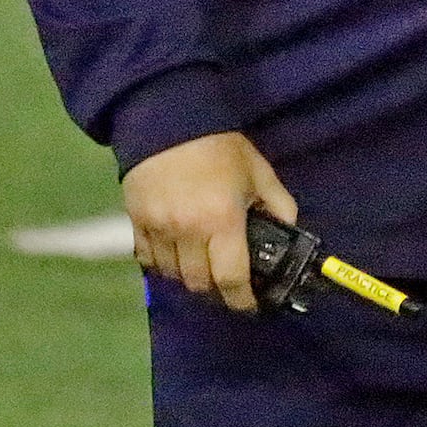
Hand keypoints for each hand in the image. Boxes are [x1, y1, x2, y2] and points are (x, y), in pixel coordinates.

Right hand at [121, 132, 297, 313]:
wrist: (169, 120)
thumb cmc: (219, 146)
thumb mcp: (258, 171)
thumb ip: (278, 204)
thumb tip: (290, 232)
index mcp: (222, 221)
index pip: (231, 279)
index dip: (242, 300)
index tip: (250, 306)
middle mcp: (188, 232)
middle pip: (199, 284)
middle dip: (216, 289)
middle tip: (227, 282)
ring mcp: (158, 229)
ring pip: (172, 276)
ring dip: (189, 277)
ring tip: (201, 266)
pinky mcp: (136, 222)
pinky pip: (147, 260)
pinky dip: (162, 264)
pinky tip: (174, 253)